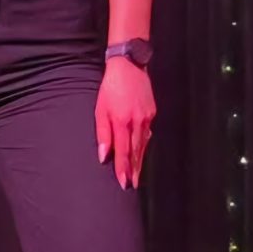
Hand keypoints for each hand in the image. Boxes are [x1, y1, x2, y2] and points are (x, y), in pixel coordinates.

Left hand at [96, 57, 154, 188]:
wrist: (129, 66)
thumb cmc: (110, 87)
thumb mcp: (100, 109)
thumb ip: (102, 133)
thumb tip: (103, 155)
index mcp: (122, 122)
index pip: (122, 152)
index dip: (123, 169)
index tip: (123, 183)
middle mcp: (137, 122)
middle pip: (135, 152)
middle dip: (133, 170)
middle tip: (132, 185)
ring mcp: (147, 118)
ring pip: (143, 144)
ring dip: (139, 161)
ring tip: (137, 174)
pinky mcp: (152, 112)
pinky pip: (147, 133)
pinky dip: (144, 144)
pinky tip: (141, 152)